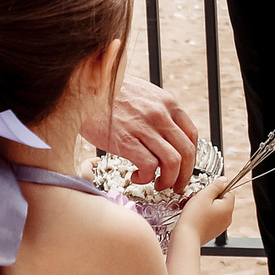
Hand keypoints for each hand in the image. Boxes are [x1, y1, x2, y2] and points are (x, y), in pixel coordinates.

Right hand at [78, 74, 199, 186]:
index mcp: (167, 103)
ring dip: (168, 180)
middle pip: (187, 152)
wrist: (82, 88)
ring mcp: (144, 128)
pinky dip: (146, 177)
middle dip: (184, 175)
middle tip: (175, 185)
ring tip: (157, 184)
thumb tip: (165, 132)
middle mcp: (160, 115)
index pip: (192, 135)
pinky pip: (149, 166)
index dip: (191, 158)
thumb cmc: (108, 93)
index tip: (184, 167)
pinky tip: (137, 176)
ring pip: (172, 162)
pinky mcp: (126, 141)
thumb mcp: (141, 93)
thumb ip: (157, 110)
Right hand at [173, 173, 237, 241]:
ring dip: (207, 206)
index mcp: (228, 208)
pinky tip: (196, 217)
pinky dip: (205, 216)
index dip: (217, 188)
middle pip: (223, 200)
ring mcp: (221, 226)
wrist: (186, 237)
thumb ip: (216, 185)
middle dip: (211, 197)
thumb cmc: (194, 218)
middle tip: (200, 200)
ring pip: (216, 209)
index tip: (207, 191)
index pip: (229, 190)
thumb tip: (224, 180)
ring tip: (196, 209)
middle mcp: (228, 217)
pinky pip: (212, 218)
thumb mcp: (204, 195)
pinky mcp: (214, 231)